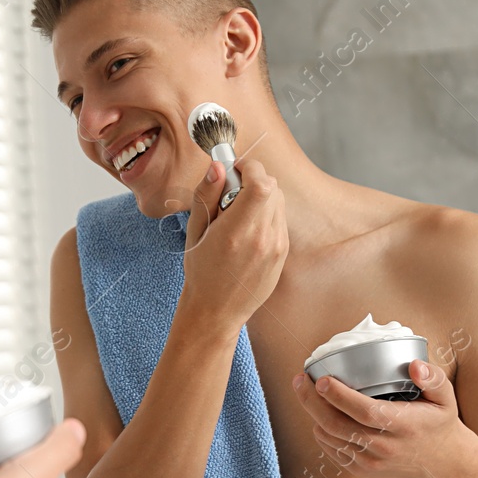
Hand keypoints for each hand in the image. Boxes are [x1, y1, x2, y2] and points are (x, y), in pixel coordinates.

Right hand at [179, 157, 288, 336]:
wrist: (217, 310)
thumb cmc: (201, 272)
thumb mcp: (195, 232)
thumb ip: (206, 196)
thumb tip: (218, 167)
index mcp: (237, 232)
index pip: (261, 183)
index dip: (249, 168)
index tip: (235, 170)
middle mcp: (262, 238)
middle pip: (272, 188)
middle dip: (253, 182)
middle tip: (231, 195)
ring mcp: (277, 246)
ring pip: (278, 202)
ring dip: (261, 198)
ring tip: (238, 217)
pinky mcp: (283, 253)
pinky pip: (279, 220)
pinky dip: (265, 216)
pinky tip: (247, 233)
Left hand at [292, 359, 473, 477]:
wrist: (445, 466)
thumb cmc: (441, 425)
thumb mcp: (446, 398)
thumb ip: (433, 378)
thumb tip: (414, 365)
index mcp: (404, 426)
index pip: (364, 411)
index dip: (339, 396)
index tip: (321, 380)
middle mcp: (385, 447)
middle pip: (337, 425)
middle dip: (312, 401)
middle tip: (299, 379)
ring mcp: (371, 462)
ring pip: (330, 438)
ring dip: (312, 414)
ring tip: (304, 392)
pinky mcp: (363, 470)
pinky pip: (333, 450)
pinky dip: (321, 431)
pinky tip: (317, 415)